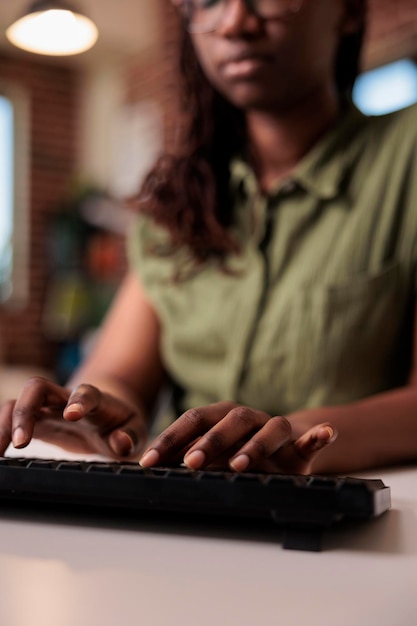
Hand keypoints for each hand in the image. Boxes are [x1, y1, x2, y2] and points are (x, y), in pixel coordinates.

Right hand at [0, 377, 146, 459]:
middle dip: (26, 411)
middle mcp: (66, 398)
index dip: (79, 401)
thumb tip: (120, 442)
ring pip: (18, 402)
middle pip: (38, 388)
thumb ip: (129, 436)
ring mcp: (47, 406)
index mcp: (95, 399)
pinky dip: (2, 432)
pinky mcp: (36, 419)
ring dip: (7, 424)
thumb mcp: (134, 430)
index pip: (86, 393)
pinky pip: (11, 418)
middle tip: (22, 442)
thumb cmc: (120, 424)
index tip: (72, 415)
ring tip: (0, 452)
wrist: (108, 416)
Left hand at [139, 401, 336, 473]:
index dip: (171, 439)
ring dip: (255, 445)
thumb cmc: (239, 451)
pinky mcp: (299, 444)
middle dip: (209, 441)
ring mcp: (275, 428)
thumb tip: (147, 464)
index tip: (150, 462)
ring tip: (241, 464)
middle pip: (229, 420)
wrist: (281, 447)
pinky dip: (318, 435)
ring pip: (268, 429)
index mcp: (221, 416)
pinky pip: (312, 437)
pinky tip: (326, 433)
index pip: (193, 421)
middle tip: (191, 462)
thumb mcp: (211, 455)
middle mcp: (247, 418)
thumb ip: (186, 456)